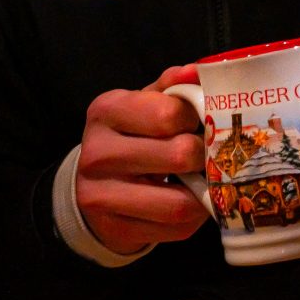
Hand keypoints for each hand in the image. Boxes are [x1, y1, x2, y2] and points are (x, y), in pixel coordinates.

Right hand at [75, 64, 209, 254]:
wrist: (92, 184)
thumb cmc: (130, 136)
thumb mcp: (143, 103)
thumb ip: (172, 87)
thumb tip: (197, 71)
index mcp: (106, 111)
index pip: (168, 113)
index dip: (195, 118)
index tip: (196, 123)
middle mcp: (97, 153)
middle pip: (178, 155)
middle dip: (203, 156)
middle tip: (206, 154)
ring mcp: (101, 196)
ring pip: (178, 203)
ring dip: (203, 192)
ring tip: (203, 181)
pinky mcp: (115, 229)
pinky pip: (174, 229)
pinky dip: (193, 217)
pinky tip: (188, 201)